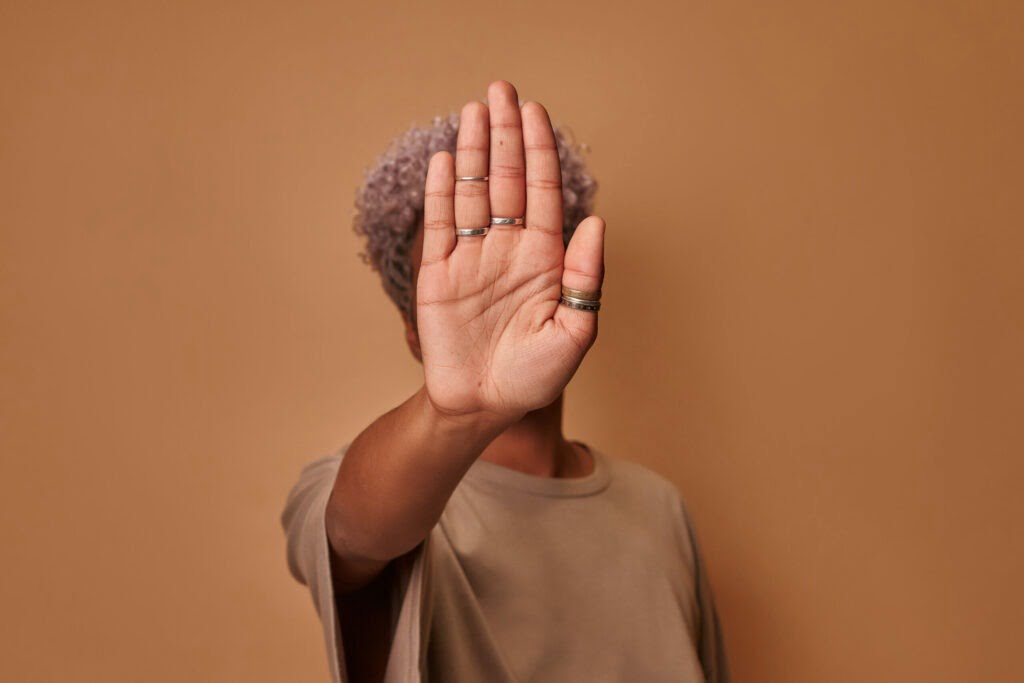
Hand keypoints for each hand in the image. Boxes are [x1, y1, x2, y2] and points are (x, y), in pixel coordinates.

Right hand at [417, 80, 605, 421]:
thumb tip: (596, 222)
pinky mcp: (439, 274)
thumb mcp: (575, 332)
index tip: (535, 113)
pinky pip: (441, 224)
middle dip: (506, 134)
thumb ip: (586, 278)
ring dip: (475, 150)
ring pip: (473, 192)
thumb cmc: (534, 376)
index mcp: (543, 259)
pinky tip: (448, 157)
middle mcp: (507, 249)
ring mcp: (472, 258)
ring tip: (475, 109)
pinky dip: (443, 190)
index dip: (539, 152)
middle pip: (506, 180)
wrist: (484, 405)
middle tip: (502, 90)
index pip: (541, 193)